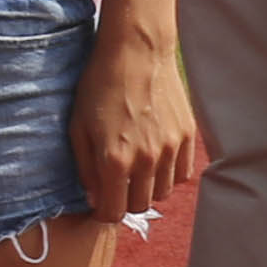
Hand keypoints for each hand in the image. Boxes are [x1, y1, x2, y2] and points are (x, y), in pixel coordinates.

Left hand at [74, 18, 204, 224]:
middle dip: (124, 201)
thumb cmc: (98, 87)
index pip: (113, 212)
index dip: (103, 212)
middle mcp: (146, 160)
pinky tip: (154, 160)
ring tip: (134, 169)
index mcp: (115, 160)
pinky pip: (182, 174)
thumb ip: (85, 168)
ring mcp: (171, 149)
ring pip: (162, 193)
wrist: (136, 54)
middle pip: (139, 206)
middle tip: (115, 185)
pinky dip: (168, 175)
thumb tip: (93, 198)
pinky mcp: (188, 137)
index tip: (99, 204)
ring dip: (146, 188)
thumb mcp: (77, 128)